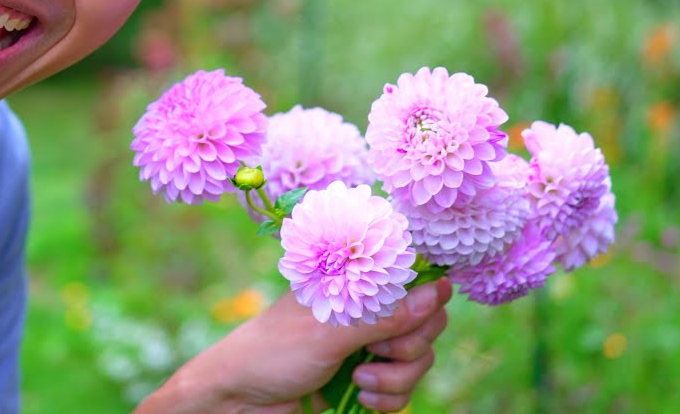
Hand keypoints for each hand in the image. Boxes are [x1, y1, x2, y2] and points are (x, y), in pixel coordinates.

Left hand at [137, 278, 450, 413]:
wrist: (240, 402)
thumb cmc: (273, 353)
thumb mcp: (329, 333)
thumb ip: (385, 315)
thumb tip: (439, 289)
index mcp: (353, 284)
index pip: (411, 278)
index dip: (427, 296)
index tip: (416, 316)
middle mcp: (365, 312)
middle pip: (426, 322)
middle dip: (410, 344)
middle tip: (374, 351)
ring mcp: (367, 347)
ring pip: (419, 360)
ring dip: (396, 377)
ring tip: (359, 380)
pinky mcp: (367, 380)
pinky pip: (403, 389)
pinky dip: (388, 398)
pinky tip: (360, 398)